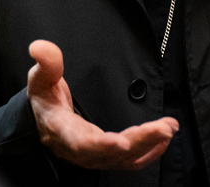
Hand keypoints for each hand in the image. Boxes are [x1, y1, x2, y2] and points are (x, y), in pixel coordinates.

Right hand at [27, 40, 177, 169]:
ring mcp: (94, 156)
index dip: (100, 145)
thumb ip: (45, 64)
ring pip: (124, 159)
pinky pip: (130, 162)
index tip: (120, 143)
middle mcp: (79, 149)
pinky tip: (164, 139)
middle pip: (110, 154)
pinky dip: (150, 153)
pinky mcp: (106, 157)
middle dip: (139, 141)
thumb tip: (39, 47)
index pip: (80, 142)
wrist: (43, 121)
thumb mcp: (40, 79)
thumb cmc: (44, 100)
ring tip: (169, 128)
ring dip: (149, 145)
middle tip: (164, 128)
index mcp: (62, 130)